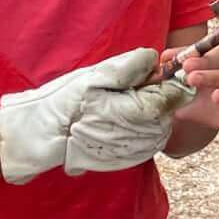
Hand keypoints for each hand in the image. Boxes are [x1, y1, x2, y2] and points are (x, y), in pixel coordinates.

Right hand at [0, 46, 159, 184]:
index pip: (171, 94)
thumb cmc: (68, 102)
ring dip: (149, 114)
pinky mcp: (132, 160)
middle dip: (154, 98)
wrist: (47, 136)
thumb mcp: (95, 76)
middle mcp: (142, 136)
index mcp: (136, 112)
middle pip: (167, 111)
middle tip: (125, 92)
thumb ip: (128, 66)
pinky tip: (120, 121)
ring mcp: (138, 151)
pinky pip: (150, 140)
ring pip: (161, 126)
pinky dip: (142, 129)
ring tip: (119, 107)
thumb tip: (153, 58)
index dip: (162, 82)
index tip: (147, 77)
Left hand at [161, 44, 218, 149]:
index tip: (186, 64)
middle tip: (191, 79)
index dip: (204, 60)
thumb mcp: (177, 66)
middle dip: (210, 76)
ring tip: (215, 97)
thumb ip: (173, 60)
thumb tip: (166, 59)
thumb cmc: (183, 77)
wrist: (184, 106)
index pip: (218, 55)